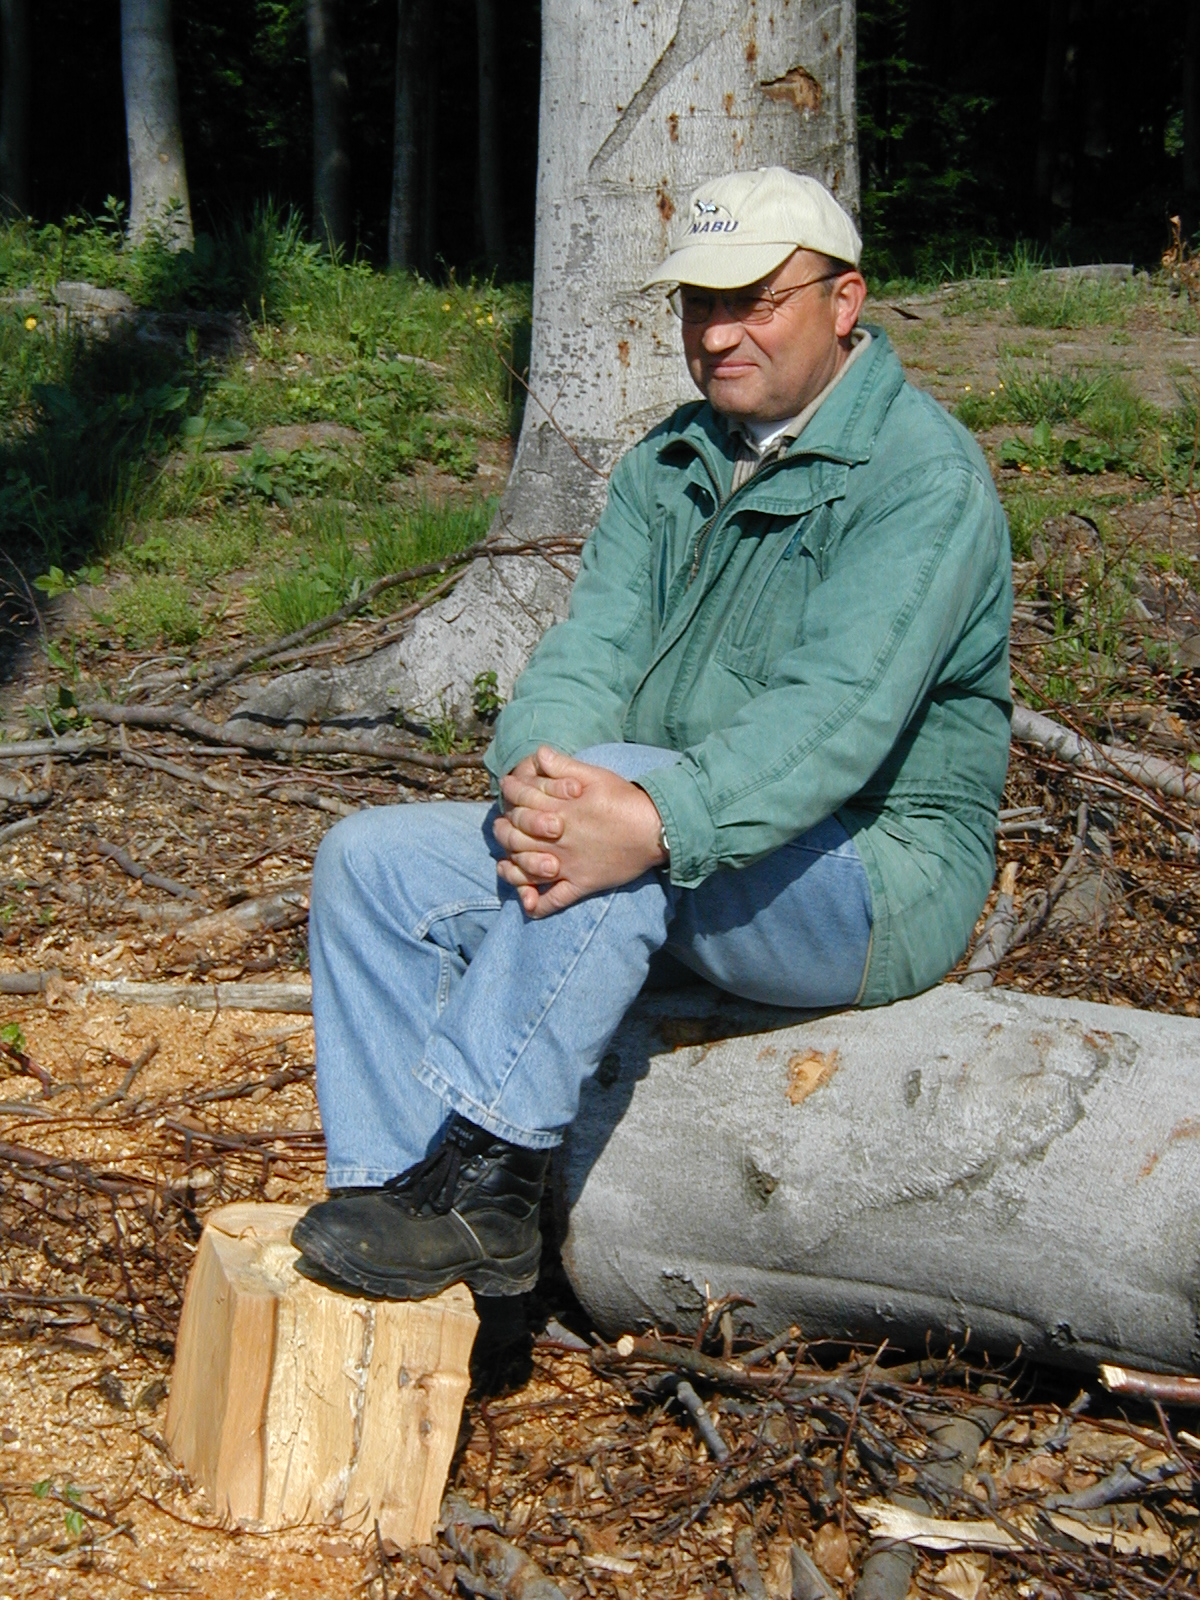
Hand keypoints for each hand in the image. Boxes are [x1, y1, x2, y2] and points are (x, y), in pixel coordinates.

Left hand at [493, 746, 666, 916]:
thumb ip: (563, 765)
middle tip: (500, 826)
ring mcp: (567, 865)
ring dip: (511, 867)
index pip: (520, 803)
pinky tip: (527, 903)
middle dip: (502, 830)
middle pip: (515, 838)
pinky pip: (554, 901)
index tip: (507, 788)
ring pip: (526, 870)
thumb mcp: (594, 775)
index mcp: (558, 811)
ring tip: (504, 862)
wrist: (654, 829)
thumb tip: (538, 754)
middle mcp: (557, 840)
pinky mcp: (582, 884)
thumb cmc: (625, 799)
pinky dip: (537, 905)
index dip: (509, 793)